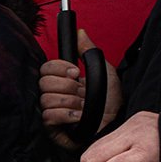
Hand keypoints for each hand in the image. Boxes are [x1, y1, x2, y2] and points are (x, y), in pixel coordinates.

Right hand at [39, 30, 121, 148]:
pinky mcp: (51, 128)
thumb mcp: (104, 71)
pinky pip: (49, 115)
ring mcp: (50, 111)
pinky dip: (66, 115)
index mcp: (62, 81)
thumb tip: (80, 33)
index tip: (76, 72)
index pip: (46, 68)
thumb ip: (89, 51)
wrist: (116, 123)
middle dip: (67, 86)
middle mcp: (53, 95)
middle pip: (44, 82)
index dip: (59, 68)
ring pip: (47, 99)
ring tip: (83, 107)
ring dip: (70, 102)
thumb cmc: (111, 102)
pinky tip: (78, 117)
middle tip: (82, 92)